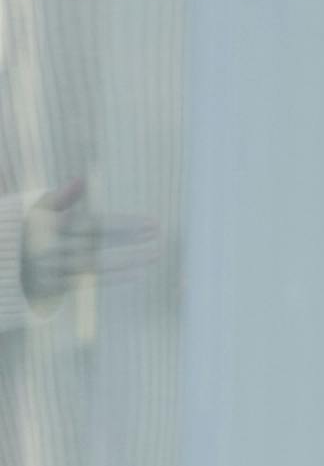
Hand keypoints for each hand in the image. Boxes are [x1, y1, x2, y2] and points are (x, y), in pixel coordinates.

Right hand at [20, 182, 148, 300]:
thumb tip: (81, 180)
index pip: (94, 223)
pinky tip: (137, 274)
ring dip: (127, 259)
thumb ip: (59, 199)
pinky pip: (85, 281)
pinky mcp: (48, 286)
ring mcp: (48, 267)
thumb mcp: (34, 212)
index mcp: (47, 224)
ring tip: (155, 254)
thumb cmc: (20, 232)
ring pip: (94, 263)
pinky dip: (112, 278)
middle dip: (130, 238)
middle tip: (160, 234)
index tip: (152, 222)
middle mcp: (48, 246)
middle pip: (97, 242)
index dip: (124, 223)